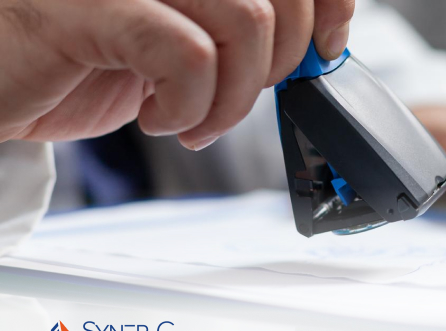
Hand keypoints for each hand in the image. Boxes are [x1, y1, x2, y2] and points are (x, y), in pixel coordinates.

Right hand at [0, 0, 353, 149]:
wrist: (3, 79)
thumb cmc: (85, 58)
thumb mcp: (180, 39)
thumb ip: (239, 31)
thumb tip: (316, 45)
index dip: (328, 0)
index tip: (328, 45)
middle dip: (279, 64)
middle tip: (238, 97)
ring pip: (244, 20)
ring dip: (233, 98)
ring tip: (194, 120)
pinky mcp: (83, 6)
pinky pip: (186, 54)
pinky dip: (190, 105)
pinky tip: (162, 120)